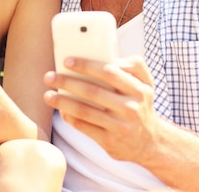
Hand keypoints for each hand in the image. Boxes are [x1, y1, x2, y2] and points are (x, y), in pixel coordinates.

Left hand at [43, 55, 161, 161]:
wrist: (151, 143)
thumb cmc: (140, 105)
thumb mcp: (145, 84)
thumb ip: (134, 65)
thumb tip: (109, 55)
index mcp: (138, 90)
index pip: (109, 73)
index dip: (86, 66)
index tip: (67, 60)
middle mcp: (131, 108)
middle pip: (92, 92)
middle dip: (67, 82)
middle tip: (49, 76)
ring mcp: (120, 127)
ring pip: (85, 111)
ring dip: (62, 102)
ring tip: (48, 95)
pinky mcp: (110, 142)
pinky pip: (84, 127)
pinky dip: (69, 117)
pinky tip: (60, 110)